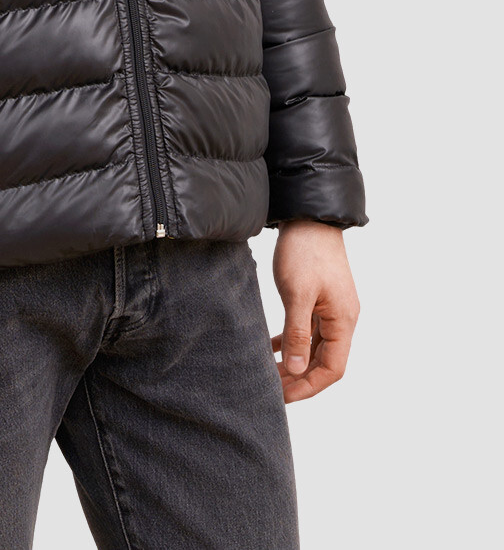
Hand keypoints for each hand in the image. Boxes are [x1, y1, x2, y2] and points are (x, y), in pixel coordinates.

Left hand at [269, 219, 360, 403]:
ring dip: (295, 362)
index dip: (309, 387)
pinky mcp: (319, 297)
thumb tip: (297, 371)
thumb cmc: (305, 251)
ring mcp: (331, 308)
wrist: (309, 214)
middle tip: (270, 389)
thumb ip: (298, 334)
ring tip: (269, 374)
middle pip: (324, 361)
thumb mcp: (297, 294)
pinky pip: (308, 330)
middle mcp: (342, 318)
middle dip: (300, 379)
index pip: (332, 368)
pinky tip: (272, 348)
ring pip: (315, 347)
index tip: (282, 396)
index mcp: (343, 320)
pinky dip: (292, 342)